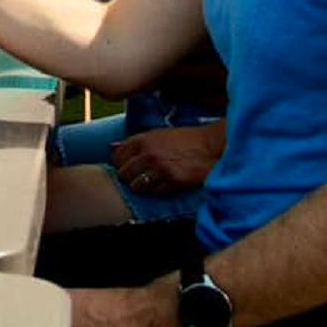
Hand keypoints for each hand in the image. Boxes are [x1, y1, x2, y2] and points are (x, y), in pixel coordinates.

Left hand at [111, 121, 226, 194]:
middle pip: (124, 172)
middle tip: (135, 177)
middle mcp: (149, 154)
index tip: (124, 165)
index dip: (120, 162)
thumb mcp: (160, 134)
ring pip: (137, 186)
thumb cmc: (187, 139)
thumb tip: (114, 147)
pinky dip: (156, 191)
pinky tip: (161, 185)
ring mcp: (161, 169)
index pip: (118, 155)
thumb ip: (139, 142)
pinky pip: (155, 192)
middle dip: (128, 176)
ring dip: (140, 186)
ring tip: (147, 183)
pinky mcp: (173, 182)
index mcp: (144, 139)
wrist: (212, 146)